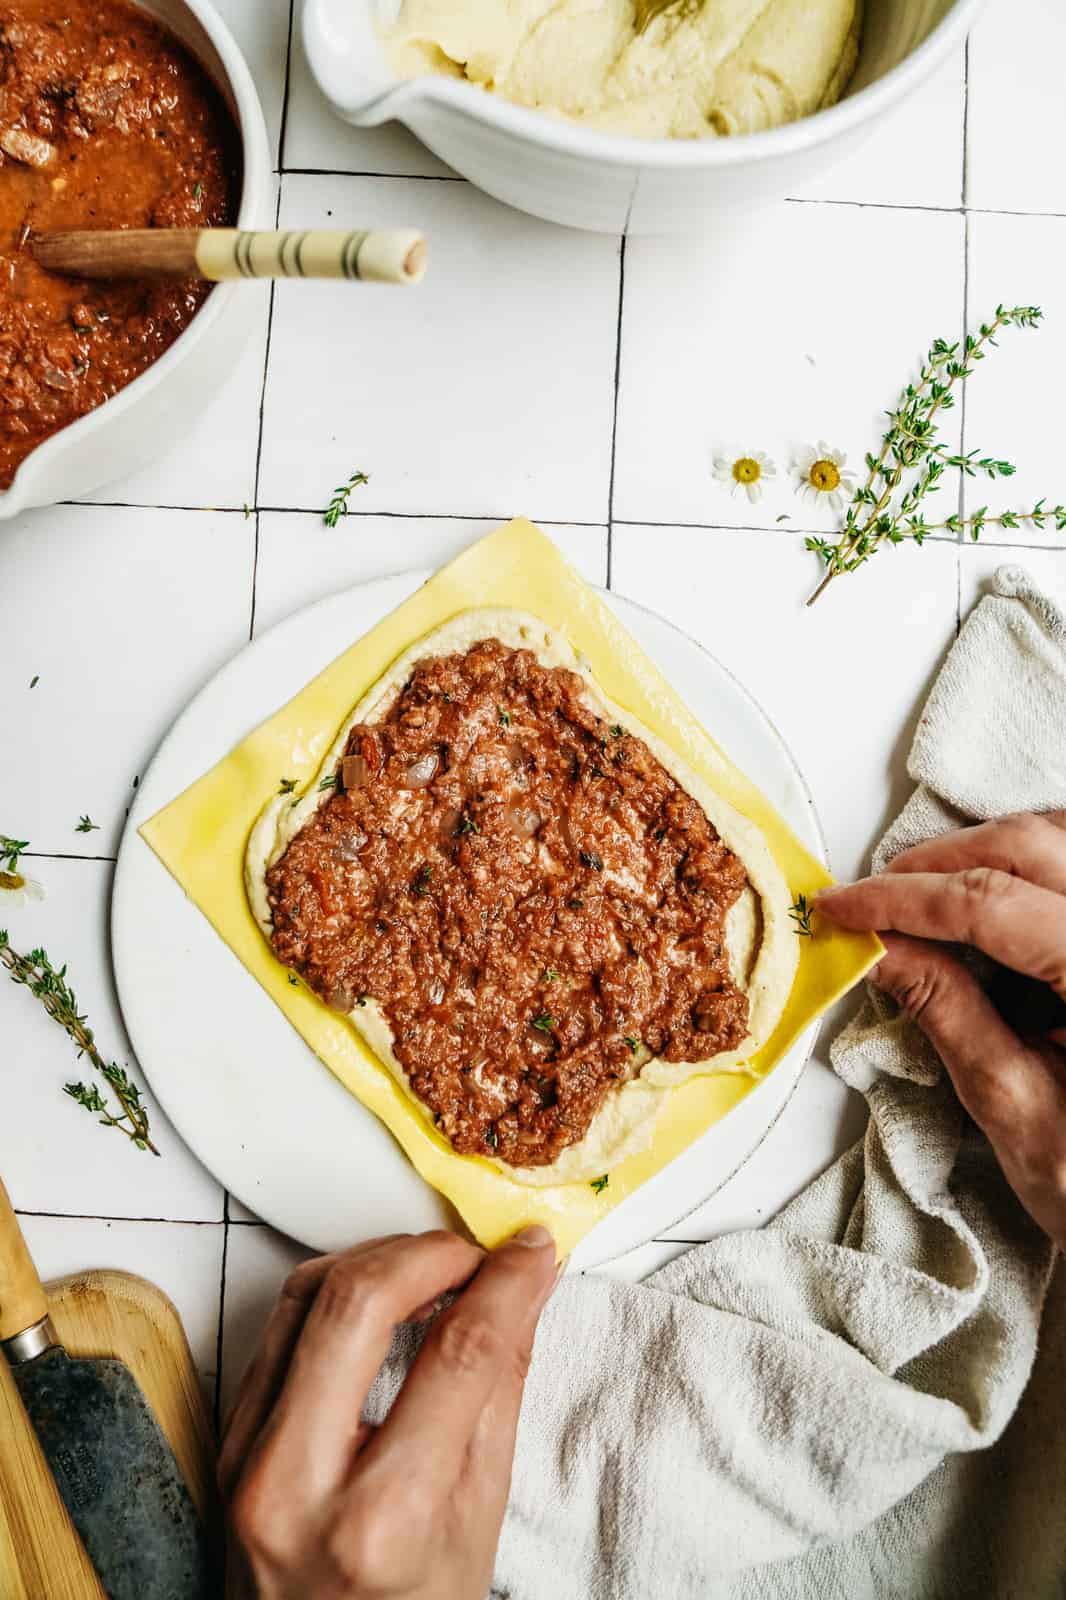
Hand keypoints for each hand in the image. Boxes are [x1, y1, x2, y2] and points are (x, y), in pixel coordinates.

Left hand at [220, 1226, 558, 1598]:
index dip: (504, 1284)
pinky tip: (383, 1294)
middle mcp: (296, 1484)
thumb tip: (523, 1288)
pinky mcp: (225, 1442)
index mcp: (381, 1520)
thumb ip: (498, 1391)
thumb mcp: (479, 1522)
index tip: (530, 1252)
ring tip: (436, 1267)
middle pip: (359, 1303)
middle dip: (431, 1253)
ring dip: (381, 1259)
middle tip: (478, 1253)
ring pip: (306, 1297)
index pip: (457, 1355)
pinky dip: (337, 1292)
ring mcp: (246, 1461)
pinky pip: (278, 1329)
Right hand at [817, 812, 1065, 1249]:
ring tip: (923, 895)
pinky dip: (1026, 866)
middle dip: (939, 863)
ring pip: (1058, 840)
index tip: (842, 908)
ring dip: (984, 854)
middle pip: (1030, 848)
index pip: (992, 904)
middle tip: (874, 898)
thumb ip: (946, 1011)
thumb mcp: (1012, 1103)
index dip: (904, 898)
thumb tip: (878, 947)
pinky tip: (987, 898)